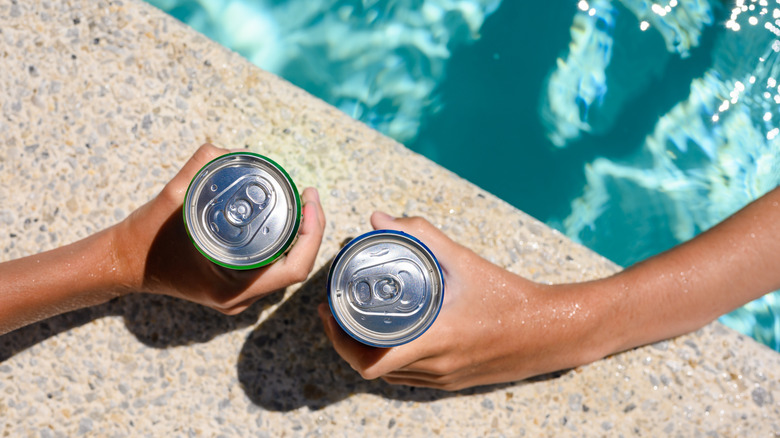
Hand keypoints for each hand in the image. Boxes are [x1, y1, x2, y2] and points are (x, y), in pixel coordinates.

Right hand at [113, 143, 325, 313]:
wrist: (122, 263)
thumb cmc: (145, 238)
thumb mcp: (171, 197)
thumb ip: (202, 167)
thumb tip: (234, 150)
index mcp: (232, 287)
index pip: (294, 268)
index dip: (312, 233)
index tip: (310, 199)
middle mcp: (240, 298)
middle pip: (295, 266)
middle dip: (310, 229)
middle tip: (308, 195)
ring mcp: (238, 295)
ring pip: (285, 267)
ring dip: (299, 236)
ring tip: (300, 202)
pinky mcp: (235, 286)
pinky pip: (271, 267)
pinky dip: (282, 242)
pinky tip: (282, 217)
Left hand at [318, 213, 606, 390]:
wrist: (551, 332)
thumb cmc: (510, 297)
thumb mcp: (465, 262)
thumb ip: (422, 236)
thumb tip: (379, 218)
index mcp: (435, 341)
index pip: (370, 362)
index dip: (339, 342)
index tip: (329, 312)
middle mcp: (436, 368)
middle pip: (372, 368)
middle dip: (346, 343)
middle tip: (336, 312)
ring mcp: (444, 379)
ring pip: (389, 375)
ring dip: (367, 351)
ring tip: (356, 320)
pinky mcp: (452, 382)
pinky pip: (409, 377)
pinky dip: (392, 359)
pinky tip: (390, 334)